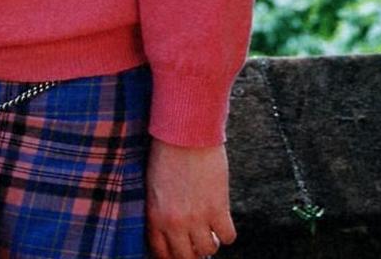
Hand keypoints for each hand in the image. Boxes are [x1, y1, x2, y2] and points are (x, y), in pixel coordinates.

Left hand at [146, 138, 236, 258]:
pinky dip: (226, 233)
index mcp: (154, 215)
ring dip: (210, 243)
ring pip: (208, 250)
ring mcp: (197, 217)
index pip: (161, 252)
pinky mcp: (218, 208)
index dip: (171, 255)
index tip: (178, 251)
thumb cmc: (166, 154)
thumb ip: (159, 209)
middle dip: (192, 253)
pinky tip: (222, 221)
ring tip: (210, 231)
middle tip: (197, 244)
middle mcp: (174, 222)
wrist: (184, 133)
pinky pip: (228, 237)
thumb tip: (170, 227)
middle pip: (185, 257)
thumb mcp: (153, 185)